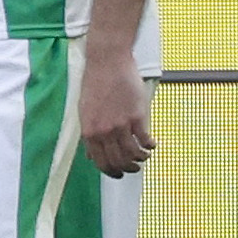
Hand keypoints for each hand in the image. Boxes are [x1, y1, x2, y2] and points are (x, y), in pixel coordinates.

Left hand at [79, 60, 156, 176]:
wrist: (107, 62)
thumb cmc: (96, 84)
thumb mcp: (85, 111)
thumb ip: (89, 134)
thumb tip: (90, 155)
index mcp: (88, 131)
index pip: (100, 162)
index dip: (111, 172)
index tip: (118, 174)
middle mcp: (103, 131)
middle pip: (118, 161)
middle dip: (127, 169)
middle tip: (134, 168)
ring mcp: (120, 125)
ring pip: (133, 154)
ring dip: (141, 159)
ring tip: (144, 156)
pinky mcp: (136, 117)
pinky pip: (145, 140)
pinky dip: (150, 146)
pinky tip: (152, 144)